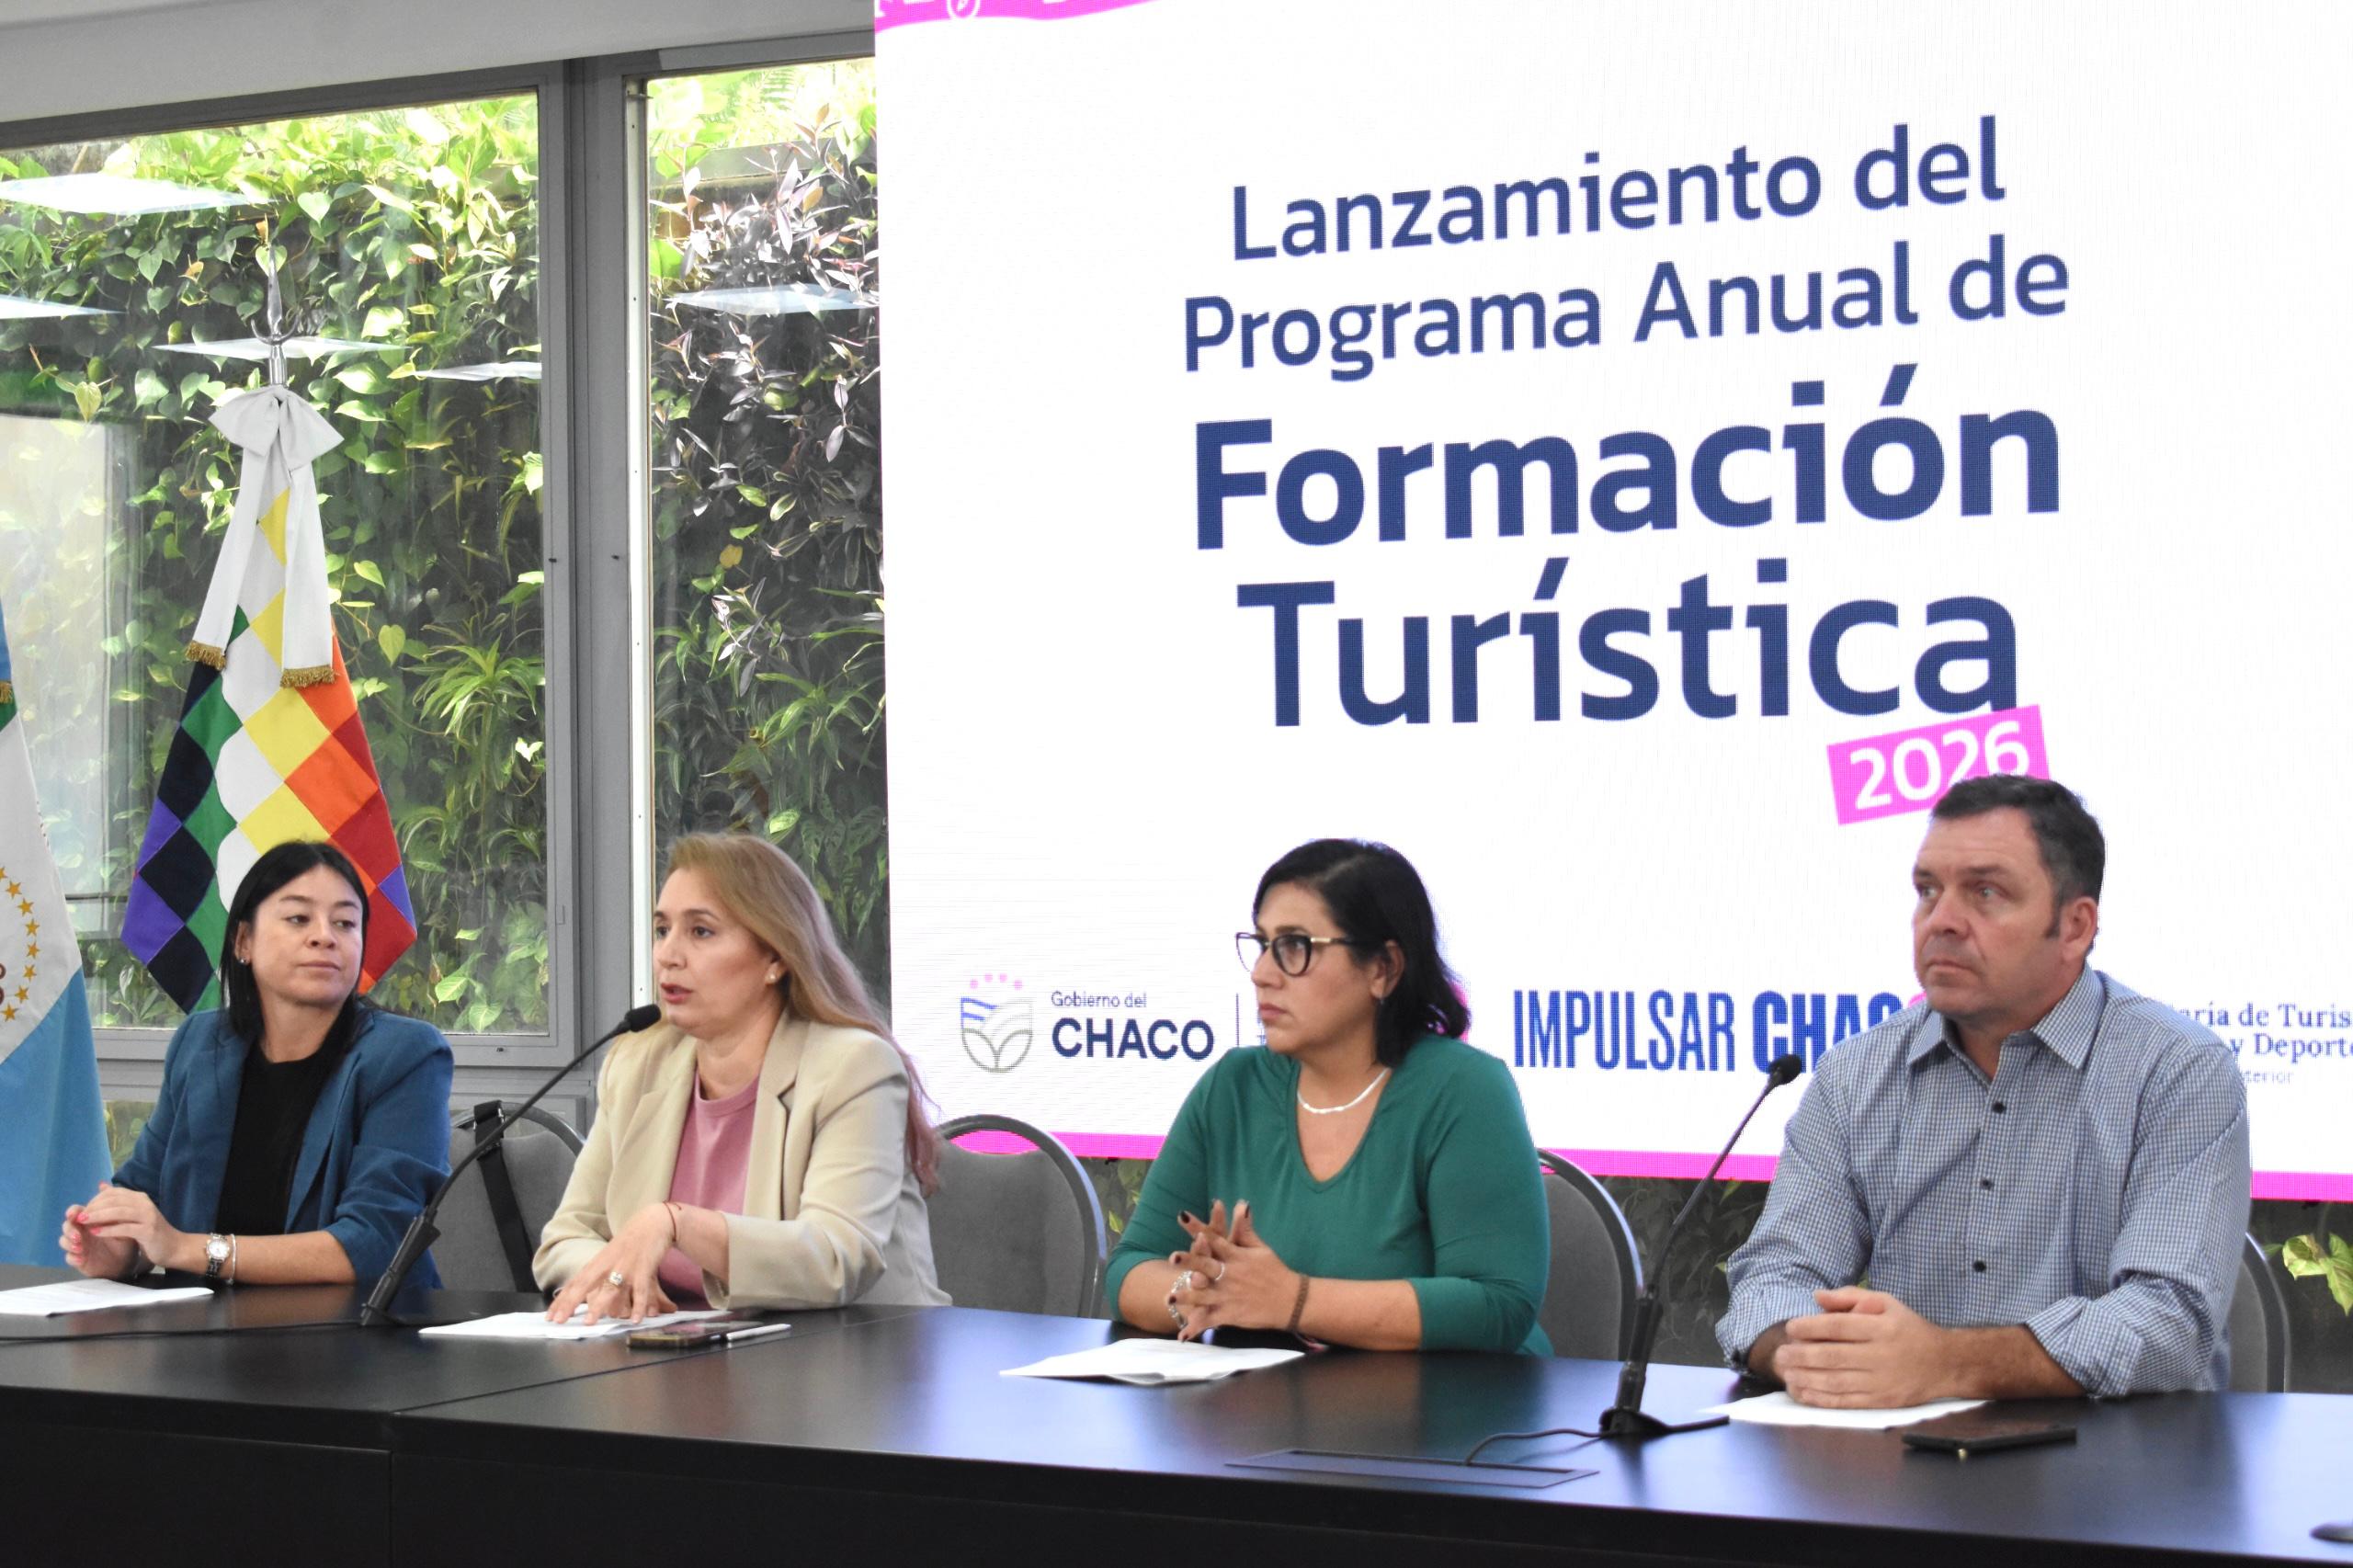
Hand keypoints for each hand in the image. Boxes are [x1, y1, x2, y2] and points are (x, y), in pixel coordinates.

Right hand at [60, 1188, 137, 1279]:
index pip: (76, 1212)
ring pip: (63, 1241)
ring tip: (79, 1247)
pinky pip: (69, 1258)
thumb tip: (104, 1184)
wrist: (126, 1259)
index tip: (76, 1215)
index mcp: (89, 1220)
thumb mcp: (121, 1221)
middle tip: (78, 1236)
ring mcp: (77, 1245)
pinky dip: (73, 1258)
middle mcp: (80, 1231)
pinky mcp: (78, 1259)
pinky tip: (80, 1259)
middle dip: (69, 1230)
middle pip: (66, 1226)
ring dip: (69, 1243)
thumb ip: (112, 1206)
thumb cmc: (122, 1238)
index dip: (73, 1212)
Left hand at [69, 1183, 192, 1274]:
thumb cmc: (151, 1232)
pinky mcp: (148, 1231)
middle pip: (114, 1200)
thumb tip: (102, 1185)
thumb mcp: (134, 1214)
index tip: (84, 1210)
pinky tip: (96, 1233)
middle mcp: (145, 1203)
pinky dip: (108, 1229)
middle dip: (94, 1207)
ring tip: (83, 1222)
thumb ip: (119, 1201)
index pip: (114, 1193)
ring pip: (118, 1212)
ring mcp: (148, 1216)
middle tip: (79, 1216)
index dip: (96, 1199)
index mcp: (140, 1198)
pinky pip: (124, 1228)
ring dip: (98, 1216)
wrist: (174, 1247)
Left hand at [545, 1203, 678, 1324]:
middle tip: (559, 1320)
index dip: (561, 1300)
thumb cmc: (629, 1244)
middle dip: (571, 1302)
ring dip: (599, 1306)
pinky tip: (635, 1320)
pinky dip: (639, 1306)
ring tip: (590, 1323)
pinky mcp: (644, 1269)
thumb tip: (586, 1298)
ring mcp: (625, 1267)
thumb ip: (599, 1276)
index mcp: (597, 1263)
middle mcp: (607, 1265)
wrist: (652, 1223)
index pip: (575, 1283)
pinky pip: (641, 1291)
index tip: (550, 1317)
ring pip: (610, 1288)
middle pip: (585, 1284)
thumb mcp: (609, 1258)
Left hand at [1166, 1200, 1301, 1341]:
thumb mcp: (1261, 1249)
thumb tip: (1241, 1204)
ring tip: (1168, 1299)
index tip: (1183, 1216)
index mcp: (1236, 1256)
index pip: (1214, 1238)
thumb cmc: (1275, 1271)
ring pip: (1204, 1296)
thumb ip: (1246, 1230)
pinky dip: (1196, 1328)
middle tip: (1173, 1257)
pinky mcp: (1230, 1314)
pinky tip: (1182, 1336)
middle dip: (1190, 1261)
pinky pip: (1210, 1321)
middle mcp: (1230, 1275)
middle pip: (1206, 1266)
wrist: (1291, 1300)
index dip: (1198, 1227)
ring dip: (1186, 1297)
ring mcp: (1229, 1296)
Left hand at [1775, 1287, 1956, 1406]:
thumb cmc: (1909, 1329)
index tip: (1791, 1327)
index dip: (1811, 1327)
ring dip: (1806, 1378)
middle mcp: (1881, 1355)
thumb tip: (1817, 1296)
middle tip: (1780, 1354)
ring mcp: (1881, 1381)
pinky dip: (1821, 1399)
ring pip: (1836, 1382)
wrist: (1946, 1364)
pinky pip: (1846, 1402)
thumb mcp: (1887, 1303)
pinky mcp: (1882, 1401)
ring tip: (1785, 1373)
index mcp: (1881, 1328)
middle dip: (1801, 1356)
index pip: (1839, 1327)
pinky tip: (1803, 1392)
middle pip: (1833, 1356)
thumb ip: (1851, 1297)